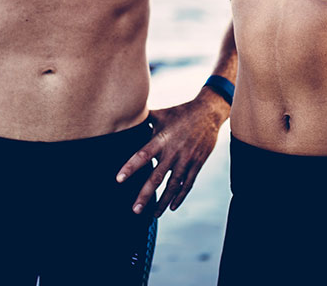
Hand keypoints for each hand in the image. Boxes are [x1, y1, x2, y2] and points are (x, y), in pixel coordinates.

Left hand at [116, 92, 227, 216]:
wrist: (208, 112)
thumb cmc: (180, 112)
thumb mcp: (161, 114)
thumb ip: (144, 121)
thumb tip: (125, 119)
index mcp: (162, 139)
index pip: (143, 155)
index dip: (131, 167)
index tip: (119, 179)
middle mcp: (173, 152)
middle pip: (157, 177)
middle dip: (146, 194)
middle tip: (135, 210)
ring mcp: (186, 159)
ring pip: (173, 185)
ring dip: (163, 202)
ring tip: (153, 215)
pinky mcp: (197, 164)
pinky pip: (187, 184)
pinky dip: (180, 197)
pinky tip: (172, 207)